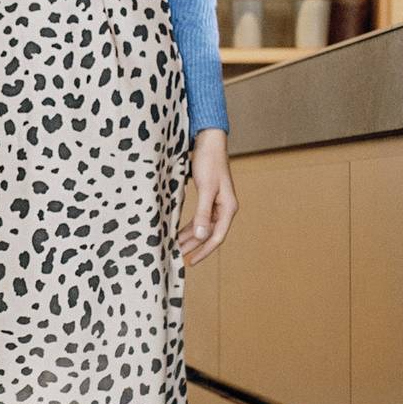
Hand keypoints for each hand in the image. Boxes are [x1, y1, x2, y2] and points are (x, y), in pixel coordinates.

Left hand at [179, 131, 237, 265]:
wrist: (209, 142)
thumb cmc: (209, 162)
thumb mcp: (206, 188)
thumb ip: (203, 213)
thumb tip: (201, 235)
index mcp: (228, 208)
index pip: (217, 237)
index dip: (204, 251)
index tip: (190, 261)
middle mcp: (225, 208)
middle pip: (209, 234)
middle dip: (194, 246)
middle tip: (176, 255)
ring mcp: (217, 204)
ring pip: (204, 227)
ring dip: (190, 237)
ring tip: (175, 246)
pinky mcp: (209, 198)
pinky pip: (200, 218)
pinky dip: (190, 226)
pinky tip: (179, 232)